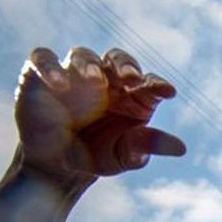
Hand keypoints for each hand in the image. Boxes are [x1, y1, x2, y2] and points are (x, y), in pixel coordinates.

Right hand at [13, 47, 184, 186]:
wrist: (55, 166)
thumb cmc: (95, 156)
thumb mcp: (123, 156)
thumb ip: (147, 146)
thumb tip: (181, 148)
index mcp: (132, 94)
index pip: (148, 81)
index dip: (158, 84)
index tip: (168, 92)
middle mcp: (105, 78)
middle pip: (118, 59)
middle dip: (126, 66)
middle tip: (132, 79)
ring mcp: (73, 73)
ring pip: (82, 55)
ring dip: (89, 65)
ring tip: (95, 82)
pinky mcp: (41, 75)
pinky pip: (43, 60)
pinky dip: (50, 67)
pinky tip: (59, 84)